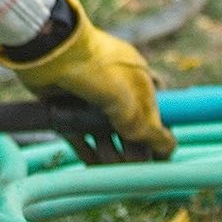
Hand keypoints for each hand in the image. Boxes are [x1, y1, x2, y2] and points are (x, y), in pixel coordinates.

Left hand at [5, 0, 172, 156]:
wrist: (51, 53)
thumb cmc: (99, 75)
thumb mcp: (132, 107)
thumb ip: (152, 132)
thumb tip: (169, 149)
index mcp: (136, 77)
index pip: (154, 110)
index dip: (156, 135)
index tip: (158, 159)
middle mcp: (114, 85)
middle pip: (127, 125)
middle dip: (133, 149)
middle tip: (134, 169)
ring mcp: (88, 94)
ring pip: (102, 131)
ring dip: (109, 152)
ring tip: (112, 169)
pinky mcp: (65, 103)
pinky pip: (79, 131)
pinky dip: (86, 149)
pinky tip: (93, 166)